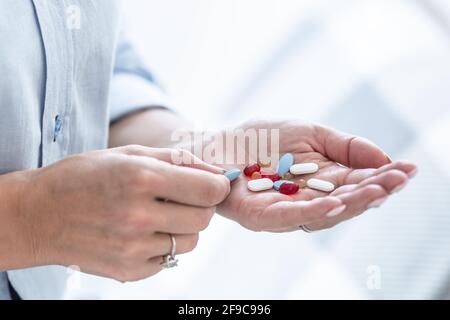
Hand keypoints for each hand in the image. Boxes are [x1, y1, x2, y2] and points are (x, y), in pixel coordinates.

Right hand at [9, 146, 228, 280]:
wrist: (38, 215)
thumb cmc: (84, 177)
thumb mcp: (129, 154)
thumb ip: (178, 160)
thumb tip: (216, 173)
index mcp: (141, 178)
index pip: (208, 190)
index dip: (218, 186)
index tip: (214, 184)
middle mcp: (138, 216)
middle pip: (204, 218)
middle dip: (201, 205)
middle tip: (182, 197)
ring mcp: (133, 248)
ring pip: (190, 241)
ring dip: (183, 227)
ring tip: (157, 214)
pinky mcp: (128, 270)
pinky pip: (168, 258)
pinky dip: (163, 244)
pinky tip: (140, 232)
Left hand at [217, 120, 416, 231]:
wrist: (218, 145)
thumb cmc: (262, 139)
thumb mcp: (309, 133)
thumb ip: (344, 145)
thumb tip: (385, 156)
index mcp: (321, 182)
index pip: (356, 183)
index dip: (382, 177)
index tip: (407, 169)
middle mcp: (306, 201)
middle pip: (344, 201)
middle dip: (373, 190)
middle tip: (398, 179)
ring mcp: (283, 211)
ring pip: (321, 213)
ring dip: (350, 203)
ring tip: (376, 190)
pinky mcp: (258, 215)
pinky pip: (287, 217)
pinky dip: (312, 211)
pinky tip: (334, 202)